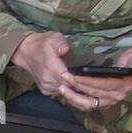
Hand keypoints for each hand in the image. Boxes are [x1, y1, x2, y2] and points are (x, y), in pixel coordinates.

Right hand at [11, 32, 131, 112]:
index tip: (95, 81)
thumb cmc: (42, 43)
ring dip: (82, 95)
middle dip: (86, 89)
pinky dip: (75, 95)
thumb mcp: (52, 37)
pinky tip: (88, 93)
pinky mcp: (47, 91)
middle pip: (70, 89)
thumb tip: (65, 50)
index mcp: (49, 67)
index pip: (67, 78)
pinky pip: (63, 95)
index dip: (81, 81)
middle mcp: (48, 80)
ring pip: (67, 95)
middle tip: (105, 90)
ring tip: (99, 94)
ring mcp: (47, 87)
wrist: (26, 52)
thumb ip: (60, 43)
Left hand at [59, 48, 131, 111]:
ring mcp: (108, 102)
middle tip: (64, 77)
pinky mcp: (101, 104)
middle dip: (77, 86)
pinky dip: (75, 100)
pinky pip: (86, 106)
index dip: (88, 81)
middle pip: (93, 94)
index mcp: (124, 85)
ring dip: (73, 97)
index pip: (102, 85)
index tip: (75, 76)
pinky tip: (66, 92)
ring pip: (87, 104)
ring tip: (62, 87)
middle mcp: (116, 96)